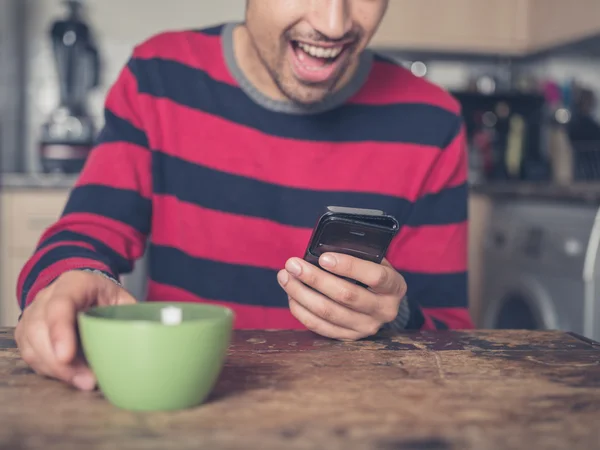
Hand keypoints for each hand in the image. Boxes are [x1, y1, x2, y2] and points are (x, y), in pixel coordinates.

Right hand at [14, 270, 135, 390]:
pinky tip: (70, 377)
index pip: (59, 305)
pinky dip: (49, 370)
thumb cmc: (103, 295)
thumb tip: (143, 338)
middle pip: (40, 330)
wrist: (84, 290)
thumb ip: (129, 314)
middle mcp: (46, 297)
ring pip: (32, 346)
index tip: (67, 356)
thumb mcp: (121, 297)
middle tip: (86, 380)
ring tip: (82, 382)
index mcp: (72, 283)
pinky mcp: (27, 332)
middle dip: (60, 361)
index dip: (60, 331)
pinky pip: (30, 355)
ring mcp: (33, 314)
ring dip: (56, 370)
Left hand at [277, 253, 406, 340]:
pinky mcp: (349, 337)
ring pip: (328, 312)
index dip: (348, 266)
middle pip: (345, 295)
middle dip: (315, 278)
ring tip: (285, 277)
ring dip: (301, 293)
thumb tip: (321, 250)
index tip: (323, 257)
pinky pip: (320, 326)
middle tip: (292, 264)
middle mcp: (384, 310)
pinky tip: (291, 295)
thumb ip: (357, 254)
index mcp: (394, 286)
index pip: (374, 276)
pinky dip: (301, 310)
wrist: (381, 301)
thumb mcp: (374, 260)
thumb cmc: (371, 272)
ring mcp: (366, 327)